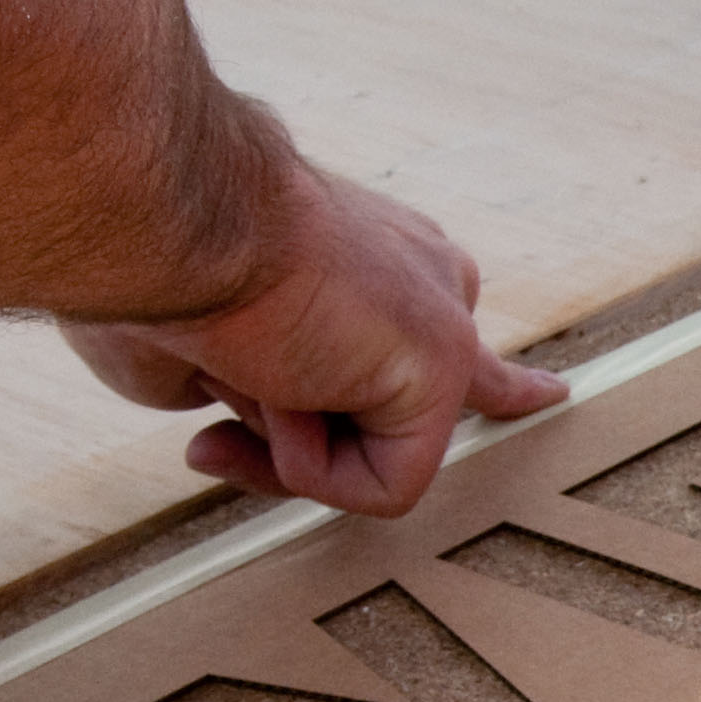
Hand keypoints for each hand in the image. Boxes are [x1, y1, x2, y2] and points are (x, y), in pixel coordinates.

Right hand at [58, 156, 566, 517]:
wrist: (167, 216)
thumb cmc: (152, 267)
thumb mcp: (196, 343)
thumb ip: (239, 389)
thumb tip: (234, 433)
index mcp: (378, 257)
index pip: (452, 335)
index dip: (498, 381)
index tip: (548, 396)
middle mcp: (424, 279)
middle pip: (404, 411)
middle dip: (305, 440)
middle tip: (247, 378)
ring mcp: (440, 319)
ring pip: (369, 455)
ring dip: (276, 437)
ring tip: (238, 351)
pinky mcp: (441, 365)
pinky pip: (381, 485)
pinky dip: (306, 464)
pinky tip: (282, 381)